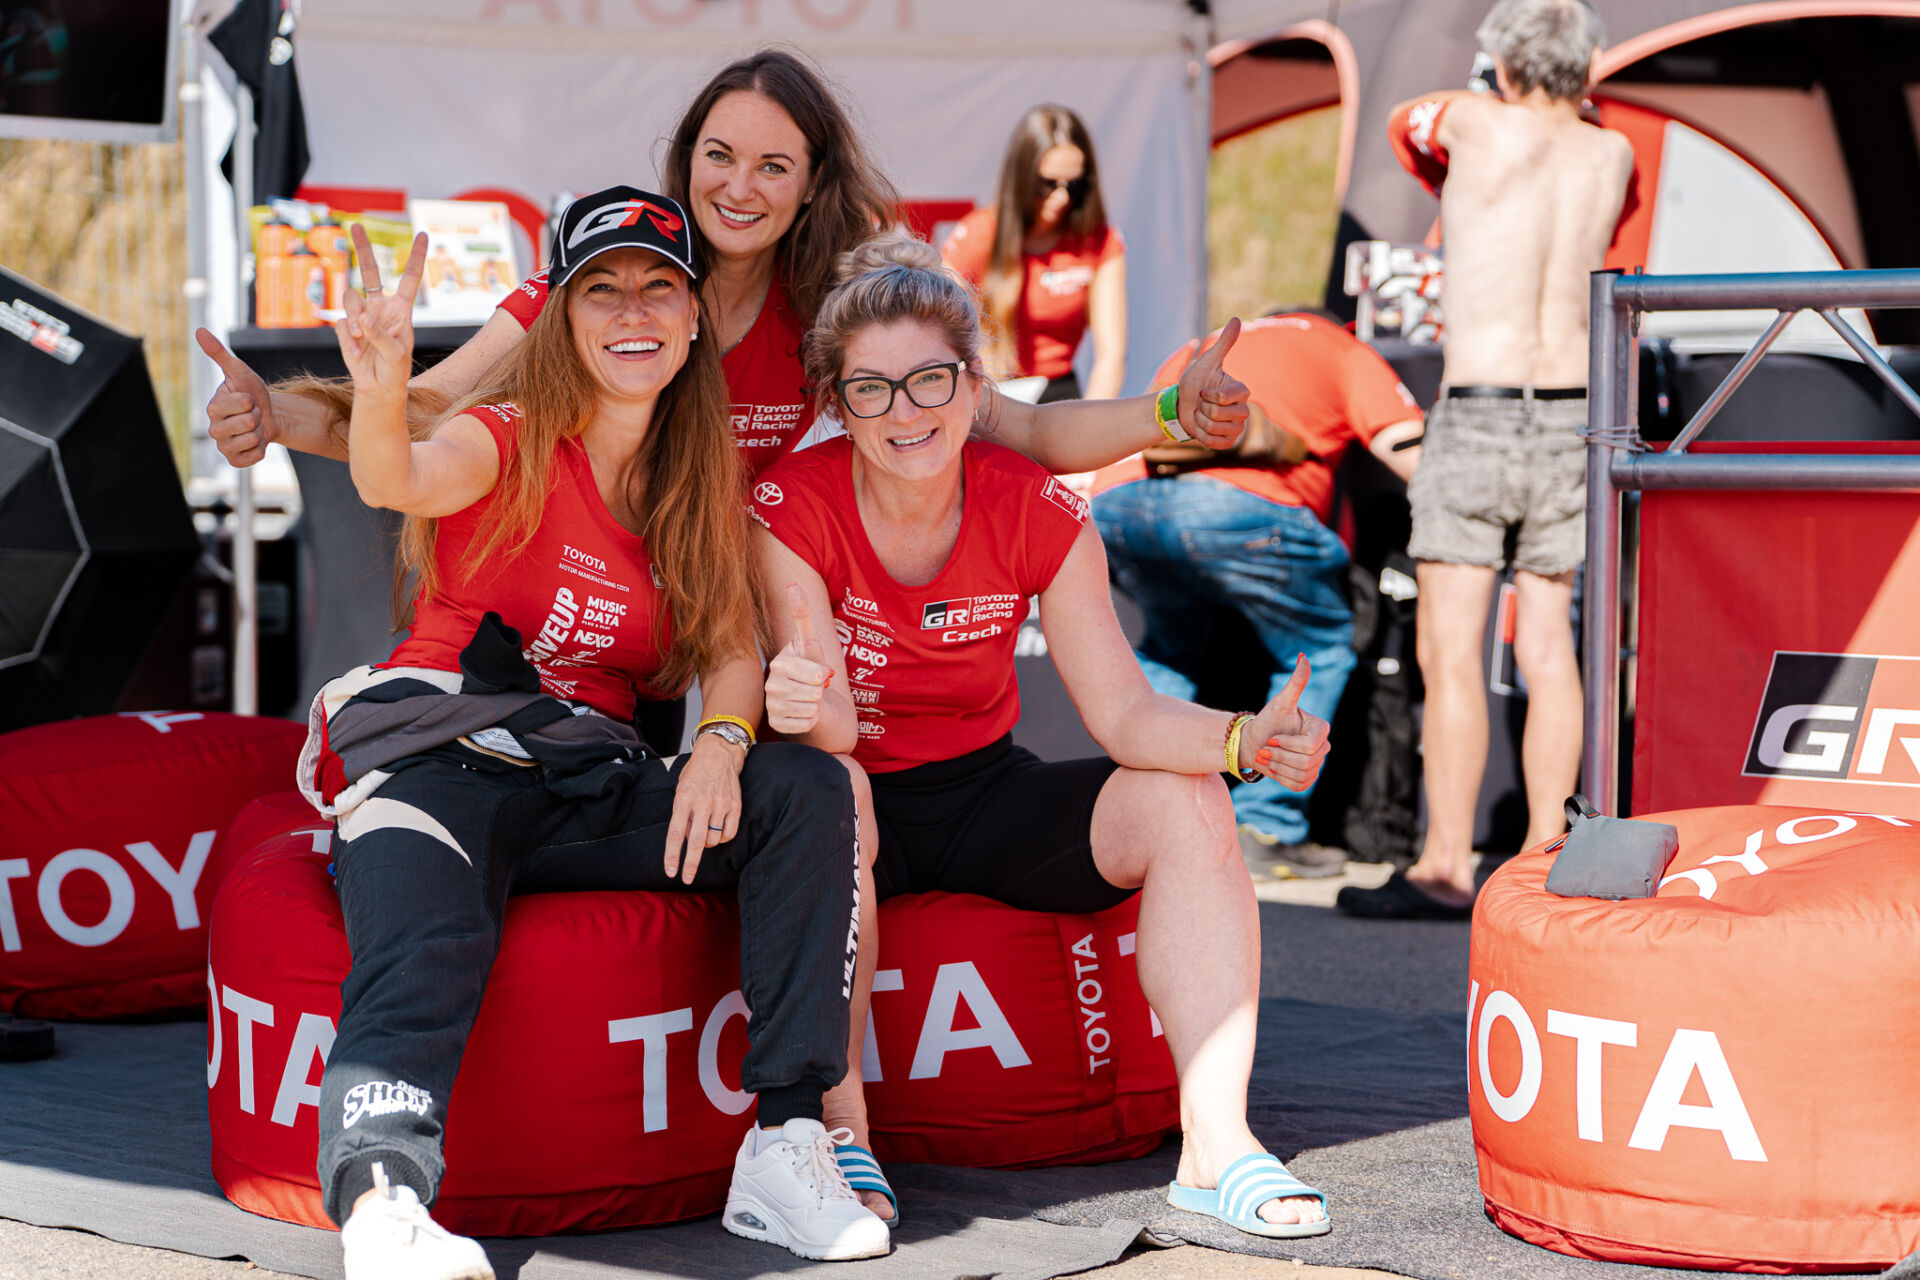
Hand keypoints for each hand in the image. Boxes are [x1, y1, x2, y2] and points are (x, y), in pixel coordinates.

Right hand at [196, 328, 276, 467]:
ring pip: (252, 439)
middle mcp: (213, 428)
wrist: (269, 416)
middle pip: (247, 423)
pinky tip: (255, 442)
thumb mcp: (239, 371)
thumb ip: (219, 353)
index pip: (241, 403)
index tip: (248, 399)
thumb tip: (200, 331)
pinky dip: (260, 449)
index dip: (251, 400)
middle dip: (258, 416)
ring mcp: (223, 446)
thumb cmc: (252, 392)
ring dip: (260, 432)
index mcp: (213, 407)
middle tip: (253, 414)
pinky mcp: (234, 460)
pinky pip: (252, 457)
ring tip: (254, 427)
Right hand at [336, 228, 425, 395]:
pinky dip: (349, 339)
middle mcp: (380, 306)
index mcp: (401, 309)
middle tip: (356, 224)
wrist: (377, 387)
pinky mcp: (346, 326)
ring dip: (356, 319)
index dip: (416, 256)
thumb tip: (362, 317)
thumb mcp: (396, 353)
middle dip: (363, 247)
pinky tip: (357, 352)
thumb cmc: (395, 370)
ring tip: (364, 341)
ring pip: (350, 299)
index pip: (409, 277)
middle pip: (370, 270)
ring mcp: (361, 314)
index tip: (422, 234)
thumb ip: (380, 334)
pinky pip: (342, 323)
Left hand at [664, 733, 742, 884]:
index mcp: (684, 799)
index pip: (675, 833)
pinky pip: (729, 834)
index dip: (672, 855)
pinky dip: (722, 838)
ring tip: (704, 830)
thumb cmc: (695, 774)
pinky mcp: (735, 806)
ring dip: (706, 843)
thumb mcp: (680, 790)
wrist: (719, 754)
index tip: (670, 872)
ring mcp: (721, 804)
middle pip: (696, 841)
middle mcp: (702, 803)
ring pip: (713, 839)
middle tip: (687, 879)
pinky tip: (717, 830)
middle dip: (691, 864)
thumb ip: (681, 814)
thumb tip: (684, 840)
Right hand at [765, 583, 832, 735]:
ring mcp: (772, 706)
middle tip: (813, 688)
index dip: (822, 675)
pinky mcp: (777, 725)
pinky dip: (811, 720)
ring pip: (811, 709)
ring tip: (808, 699)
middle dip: (820, 691)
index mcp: (779, 663)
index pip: (816, 674)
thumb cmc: (811, 669)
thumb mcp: (810, 643)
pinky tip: (803, 714)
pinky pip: (806, 724)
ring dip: (816, 706)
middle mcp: (771, 684)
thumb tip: (793, 584)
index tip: (815, 672)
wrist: (810, 701)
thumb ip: (802, 615)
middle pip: (815, 692)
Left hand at [1178, 316, 1251, 449]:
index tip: (1204, 391)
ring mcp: (1237, 428)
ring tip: (1201, 415)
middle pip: (1218, 414)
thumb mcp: (1207, 362)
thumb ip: (1223, 343)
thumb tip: (1236, 319)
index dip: (1207, 395)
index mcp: (1241, 391)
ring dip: (1200, 422)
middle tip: (1201, 404)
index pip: (1222, 397)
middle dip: (1202, 409)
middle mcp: (1243, 410)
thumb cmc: (1194, 383)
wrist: (1181, 407)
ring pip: (1216, 429)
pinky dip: (1202, 436)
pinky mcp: (1229, 442)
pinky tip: (1202, 428)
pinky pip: (1215, 443)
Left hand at [1241, 656, 1329, 790]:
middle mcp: (1323, 747)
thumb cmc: (1267, 721)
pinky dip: (1281, 779)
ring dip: (1278, 768)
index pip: (1309, 745)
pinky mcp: (1308, 780)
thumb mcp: (1280, 702)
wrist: (1254, 743)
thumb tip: (1303, 657)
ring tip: (1267, 758)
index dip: (1287, 744)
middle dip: (1279, 757)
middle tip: (1265, 749)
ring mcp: (1317, 765)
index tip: (1272, 737)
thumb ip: (1295, 683)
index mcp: (1321, 728)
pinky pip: (1299, 786)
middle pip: (1306, 762)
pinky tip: (1273, 769)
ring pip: (1302, 775)